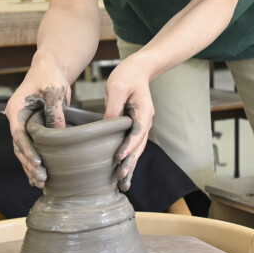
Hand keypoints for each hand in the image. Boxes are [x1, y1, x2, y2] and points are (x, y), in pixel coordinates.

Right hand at [4, 65, 70, 188]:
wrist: (50, 68)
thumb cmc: (49, 76)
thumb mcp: (53, 90)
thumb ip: (55, 111)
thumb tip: (59, 132)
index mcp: (15, 110)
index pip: (18, 135)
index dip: (27, 151)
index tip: (38, 164)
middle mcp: (16, 120)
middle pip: (19, 147)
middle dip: (29, 165)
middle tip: (41, 180)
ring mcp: (23, 125)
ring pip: (23, 150)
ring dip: (31, 167)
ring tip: (41, 183)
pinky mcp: (33, 128)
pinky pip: (31, 147)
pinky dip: (34, 161)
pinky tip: (39, 176)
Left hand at [101, 57, 154, 191]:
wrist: (139, 69)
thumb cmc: (128, 75)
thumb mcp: (118, 87)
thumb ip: (114, 107)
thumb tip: (107, 125)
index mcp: (144, 111)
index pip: (138, 132)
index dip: (129, 146)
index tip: (119, 157)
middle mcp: (146, 120)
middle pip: (140, 146)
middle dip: (131, 163)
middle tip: (121, 179)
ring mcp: (142, 124)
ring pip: (138, 148)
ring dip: (131, 165)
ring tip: (124, 183)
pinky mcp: (136, 126)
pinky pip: (133, 144)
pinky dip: (129, 157)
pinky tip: (123, 170)